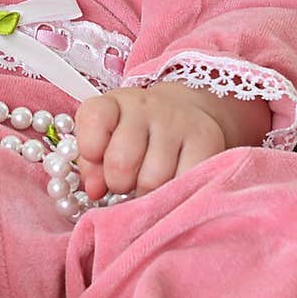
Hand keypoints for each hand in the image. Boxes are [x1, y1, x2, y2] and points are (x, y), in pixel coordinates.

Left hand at [75, 83, 233, 200]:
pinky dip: (176, 193)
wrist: (183, 111)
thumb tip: (95, 190)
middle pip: (121, 162)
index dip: (90, 150)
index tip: (96, 160)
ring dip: (147, 194)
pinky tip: (173, 184)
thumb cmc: (134, 135)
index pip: (94, 119)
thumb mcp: (105, 139)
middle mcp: (146, 106)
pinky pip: (185, 182)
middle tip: (125, 182)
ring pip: (153, 180)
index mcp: (114, 103)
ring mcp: (178, 121)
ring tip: (149, 184)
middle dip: (119, 183)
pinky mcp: (207, 138)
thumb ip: (92, 165)